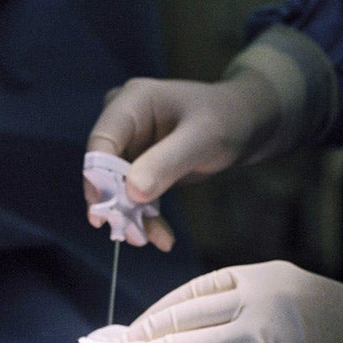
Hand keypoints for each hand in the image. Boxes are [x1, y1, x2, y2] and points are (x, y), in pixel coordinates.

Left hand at [75, 260, 342, 342]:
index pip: (186, 293)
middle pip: (179, 315)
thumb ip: (243, 302)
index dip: (147, 316)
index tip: (118, 334)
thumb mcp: (290, 293)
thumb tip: (187, 329)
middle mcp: (257, 293)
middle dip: (131, 336)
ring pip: (192, 340)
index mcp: (256, 273)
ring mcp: (268, 324)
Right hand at [84, 70, 278, 251]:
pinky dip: (146, 216)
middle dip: (118, 203)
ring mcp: (130, 144)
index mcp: (131, 102)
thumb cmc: (225, 119)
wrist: (245, 122)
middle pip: (103, 168)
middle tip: (135, 236)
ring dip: (133, 216)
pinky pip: (134, 194)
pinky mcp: (139, 165)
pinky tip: (162, 237)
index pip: (101, 141)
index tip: (104, 212)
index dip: (98, 177)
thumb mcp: (201, 139)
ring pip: (117, 187)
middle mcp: (123, 122)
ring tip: (156, 240)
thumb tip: (132, 192)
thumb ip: (165, 162)